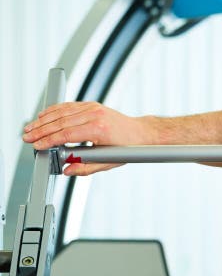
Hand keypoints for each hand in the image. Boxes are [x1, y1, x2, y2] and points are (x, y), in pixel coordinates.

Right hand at [22, 101, 154, 175]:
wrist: (141, 133)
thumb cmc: (128, 148)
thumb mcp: (109, 163)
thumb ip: (86, 168)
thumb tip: (67, 171)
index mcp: (99, 129)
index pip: (66, 134)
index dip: (49, 140)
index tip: (37, 145)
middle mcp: (95, 115)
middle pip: (60, 122)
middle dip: (41, 130)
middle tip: (27, 137)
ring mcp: (93, 108)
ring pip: (62, 112)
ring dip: (44, 120)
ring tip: (30, 128)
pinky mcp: (92, 105)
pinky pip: (68, 106)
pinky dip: (54, 111)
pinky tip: (43, 116)